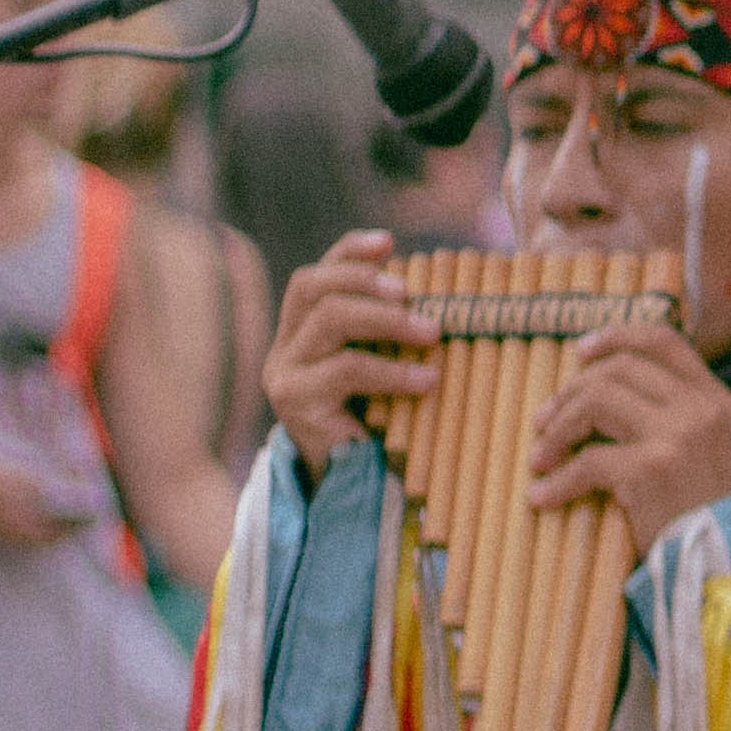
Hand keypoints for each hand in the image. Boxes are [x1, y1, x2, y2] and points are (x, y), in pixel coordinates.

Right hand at [262, 229, 436, 473]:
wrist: (350, 487)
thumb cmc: (380, 422)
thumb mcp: (385, 368)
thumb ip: (392, 334)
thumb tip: (446, 293)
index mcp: (302, 330)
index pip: (316, 274)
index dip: (350, 252)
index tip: (390, 242)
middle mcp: (284, 346)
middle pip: (313, 285)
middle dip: (367, 280)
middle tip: (413, 294)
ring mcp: (285, 373)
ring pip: (329, 319)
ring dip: (387, 319)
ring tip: (432, 332)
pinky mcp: (296, 402)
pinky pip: (346, 370)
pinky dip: (392, 370)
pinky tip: (427, 379)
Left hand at [525, 322, 730, 553]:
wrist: (724, 566)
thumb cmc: (706, 513)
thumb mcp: (707, 452)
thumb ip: (676, 416)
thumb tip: (607, 389)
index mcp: (715, 399)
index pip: (663, 341)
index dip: (616, 337)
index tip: (580, 352)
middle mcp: (700, 408)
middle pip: (618, 369)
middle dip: (571, 392)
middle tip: (544, 423)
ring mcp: (678, 435)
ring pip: (597, 401)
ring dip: (558, 429)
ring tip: (541, 457)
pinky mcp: (652, 468)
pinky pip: (587, 461)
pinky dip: (557, 481)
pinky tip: (542, 497)